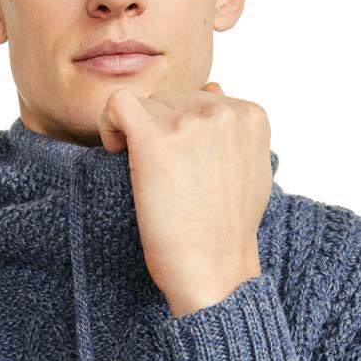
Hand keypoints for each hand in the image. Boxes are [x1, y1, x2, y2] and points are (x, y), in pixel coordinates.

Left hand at [98, 82, 272, 313]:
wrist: (215, 271)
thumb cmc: (228, 231)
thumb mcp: (251, 170)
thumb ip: (235, 130)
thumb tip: (213, 89)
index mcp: (251, 115)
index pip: (198, 98)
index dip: (180, 129)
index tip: (177, 163)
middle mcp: (224, 112)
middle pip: (169, 99)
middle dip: (157, 131)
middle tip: (159, 175)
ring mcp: (190, 124)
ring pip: (144, 105)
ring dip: (135, 134)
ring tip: (143, 173)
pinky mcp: (155, 140)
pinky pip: (117, 104)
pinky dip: (109, 123)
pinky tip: (115, 151)